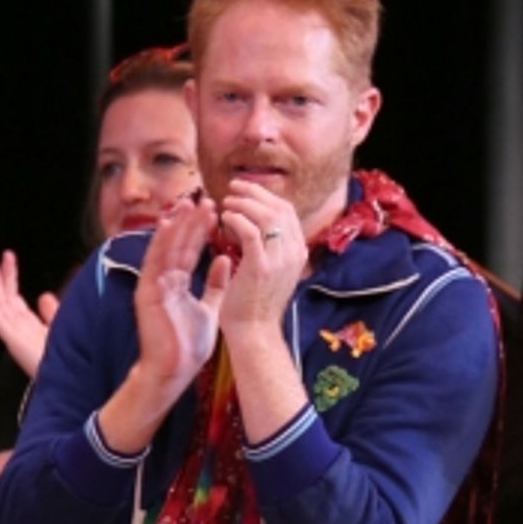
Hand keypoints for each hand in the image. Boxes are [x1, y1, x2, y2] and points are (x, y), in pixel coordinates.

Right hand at [0, 250, 59, 377]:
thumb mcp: (59, 331)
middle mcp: (20, 330)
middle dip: (3, 278)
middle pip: (7, 298)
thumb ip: (51, 313)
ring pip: (1, 306)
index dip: (11, 278)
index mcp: (29, 327)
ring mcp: (16, 336)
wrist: (68, 383)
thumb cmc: (65, 360)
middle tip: (1, 256)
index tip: (9, 259)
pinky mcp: (14, 344)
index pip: (15, 298)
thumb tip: (43, 295)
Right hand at [132, 194, 229, 387]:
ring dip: (177, 226)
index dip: (202, 230)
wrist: (173, 372)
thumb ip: (215, 285)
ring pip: (165, 248)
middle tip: (207, 199)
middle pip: (179, 244)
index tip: (216, 211)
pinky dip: (159, 243)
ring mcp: (153, 285)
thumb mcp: (209, 310)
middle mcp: (163, 279)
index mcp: (177, 282)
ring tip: (189, 204)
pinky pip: (153, 263)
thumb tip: (226, 260)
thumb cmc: (188, 347)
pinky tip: (167, 224)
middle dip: (192, 222)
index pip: (191, 250)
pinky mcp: (146, 293)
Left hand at [217, 182, 307, 334]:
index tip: (245, 191)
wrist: (254, 335)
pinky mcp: (261, 267)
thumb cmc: (255, 307)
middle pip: (280, 207)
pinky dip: (237, 219)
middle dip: (255, 193)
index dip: (266, 196)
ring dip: (244, 203)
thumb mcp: (271, 274)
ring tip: (226, 202)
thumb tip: (256, 229)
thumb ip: (270, 251)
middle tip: (233, 188)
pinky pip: (251, 230)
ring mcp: (280, 260)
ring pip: (267, 215)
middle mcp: (294, 254)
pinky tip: (225, 218)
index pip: (287, 212)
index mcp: (297, 254)